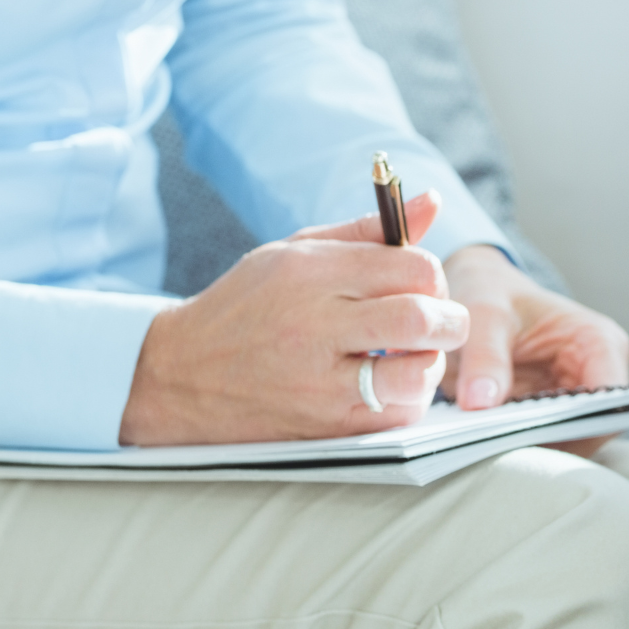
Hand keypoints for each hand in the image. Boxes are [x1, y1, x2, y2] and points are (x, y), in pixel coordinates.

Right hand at [120, 192, 468, 445]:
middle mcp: (314, 325)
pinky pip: (397, 415)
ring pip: (415, 374)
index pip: (412, 268)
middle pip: (421, 318)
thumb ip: (371, 231)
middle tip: (442, 322)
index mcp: (309, 273)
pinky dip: (407, 398)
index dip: (433, 277)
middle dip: (450, 319)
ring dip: (430, 363)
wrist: (179, 376)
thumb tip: (433, 202)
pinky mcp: (325, 426)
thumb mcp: (296, 252)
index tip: (424, 286)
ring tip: (414, 355)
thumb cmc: (248, 305)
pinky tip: (386, 383)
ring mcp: (319, 381)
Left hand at [442, 245, 628, 457]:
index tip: (528, 434)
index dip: (578, 424)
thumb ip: (485, 355)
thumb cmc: (494, 296)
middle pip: (592, 429)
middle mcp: (599, 375)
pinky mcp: (556, 418)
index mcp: (598, 342)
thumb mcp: (484, 314)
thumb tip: (481, 404)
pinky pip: (547, 444)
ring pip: (570, 444)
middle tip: (499, 448)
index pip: (610, 399)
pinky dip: (521, 447)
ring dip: (533, 448)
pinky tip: (490, 445)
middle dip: (550, 441)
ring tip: (490, 447)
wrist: (483, 298)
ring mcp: (579, 401)